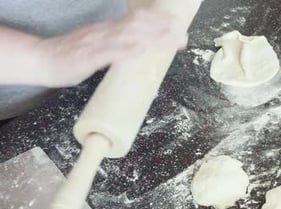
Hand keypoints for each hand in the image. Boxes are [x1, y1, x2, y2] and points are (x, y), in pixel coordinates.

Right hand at [37, 9, 187, 86]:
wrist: (41, 59)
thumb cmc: (71, 56)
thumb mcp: (99, 47)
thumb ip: (117, 46)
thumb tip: (140, 48)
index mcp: (108, 30)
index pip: (137, 21)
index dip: (158, 23)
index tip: (178, 29)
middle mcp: (104, 32)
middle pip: (137, 25)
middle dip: (161, 29)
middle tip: (182, 35)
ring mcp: (95, 43)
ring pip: (126, 36)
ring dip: (150, 37)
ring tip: (169, 40)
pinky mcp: (86, 57)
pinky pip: (108, 52)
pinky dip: (126, 50)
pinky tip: (140, 49)